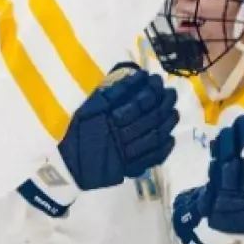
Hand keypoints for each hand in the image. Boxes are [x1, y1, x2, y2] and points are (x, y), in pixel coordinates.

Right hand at [57, 64, 178, 190]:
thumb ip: (113, 92)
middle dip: (165, 102)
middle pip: (152, 118)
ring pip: (156, 136)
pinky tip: (169, 137)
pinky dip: (165, 148)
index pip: (140, 102)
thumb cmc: (78, 132)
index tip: (157, 79)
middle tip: (171, 92)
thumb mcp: (90, 107)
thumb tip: (138, 76)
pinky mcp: (131, 167)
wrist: (69, 164)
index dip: (152, 89)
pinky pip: (153, 157)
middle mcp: (122, 136)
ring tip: (174, 111)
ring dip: (168, 123)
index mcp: (111, 120)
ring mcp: (128, 153)